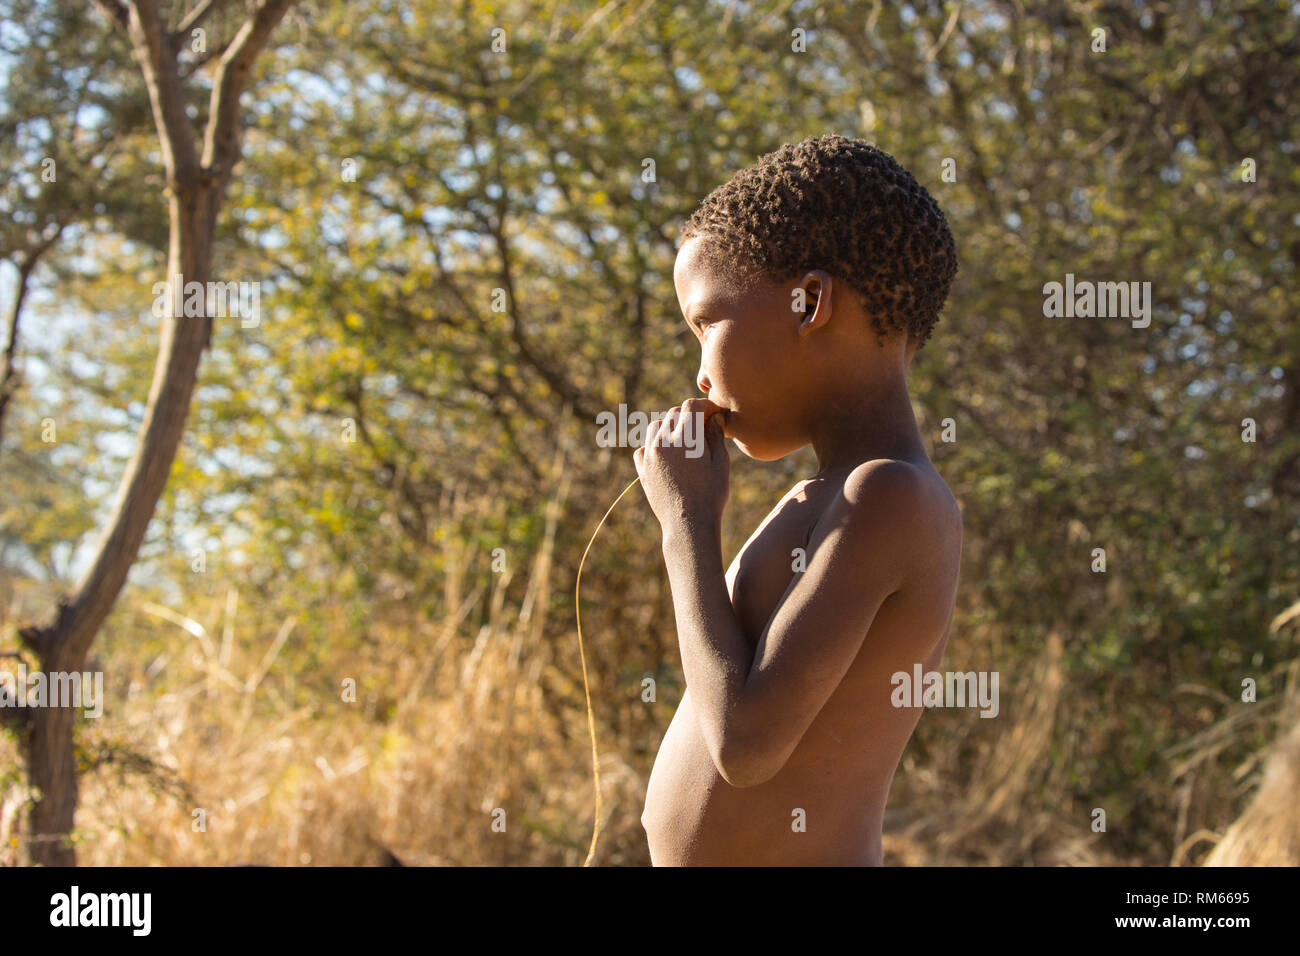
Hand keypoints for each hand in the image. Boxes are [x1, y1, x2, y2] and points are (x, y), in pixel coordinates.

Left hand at [633, 397, 729, 536]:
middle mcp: (663, 442)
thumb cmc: (711, 496)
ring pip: (656, 427)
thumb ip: (716, 436)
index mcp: (686, 438)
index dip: (705, 406)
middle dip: (689, 416)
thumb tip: (714, 417)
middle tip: (703, 428)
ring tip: (685, 441)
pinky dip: (655, 446)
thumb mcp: (720, 464)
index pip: (691, 406)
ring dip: (670, 428)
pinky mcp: (642, 469)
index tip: (714, 414)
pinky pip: (644, 447)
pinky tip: (668, 456)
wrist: (688, 525)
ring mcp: (650, 455)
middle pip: (674, 414)